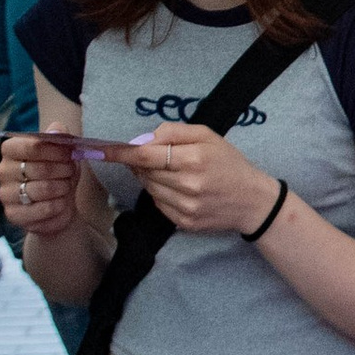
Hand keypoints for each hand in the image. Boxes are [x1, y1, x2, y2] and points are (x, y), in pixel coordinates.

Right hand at [0, 130, 81, 237]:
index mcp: (11, 149)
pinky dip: (59, 206)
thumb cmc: (58, 174)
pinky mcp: (13, 214)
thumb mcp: (64, 153)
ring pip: (43, 189)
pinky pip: (44, 209)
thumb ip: (61, 138)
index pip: (32, 146)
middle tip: (70, 172)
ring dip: (62, 187)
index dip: (56, 150)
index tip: (71, 154)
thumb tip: (57, 129)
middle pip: (40, 168)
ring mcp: (5, 194)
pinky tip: (61, 203)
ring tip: (66, 187)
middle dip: (63, 170)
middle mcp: (2, 171)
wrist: (60, 206)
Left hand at [119, 125, 282, 236]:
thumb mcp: (208, 136)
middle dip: (141, 162)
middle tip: (155, 156)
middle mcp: (187, 185)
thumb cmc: (230, 163)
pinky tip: (179, 188)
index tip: (102, 149)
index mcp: (193, 159)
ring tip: (171, 172)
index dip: (121, 152)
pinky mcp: (183, 223)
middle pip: (144, 171)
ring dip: (151, 178)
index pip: (145, 155)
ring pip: (149, 188)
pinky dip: (161, 194)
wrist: (253, 201)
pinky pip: (158, 204)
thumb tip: (143, 139)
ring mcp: (185, 207)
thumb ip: (173, 132)